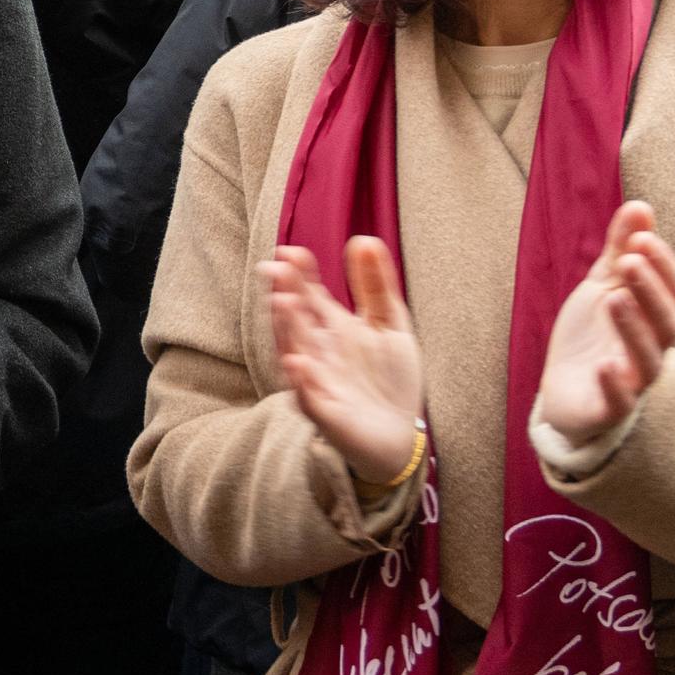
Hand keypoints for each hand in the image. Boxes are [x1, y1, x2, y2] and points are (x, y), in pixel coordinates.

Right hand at [258, 239, 425, 489]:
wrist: (399, 436)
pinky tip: (297, 363)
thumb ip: (376, 285)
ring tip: (282, 303)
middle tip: (276, 269)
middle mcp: (317, 352)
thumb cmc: (389, 379)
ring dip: (286, 330)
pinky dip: (301, 381)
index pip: (310, 295)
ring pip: (294, 352)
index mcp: (331, 328)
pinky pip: (307, 397)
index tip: (290, 251)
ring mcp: (317, 382)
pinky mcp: (325, 414)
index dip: (299, 274)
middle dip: (285, 295)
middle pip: (296, 320)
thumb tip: (364, 239)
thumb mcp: (390, 325)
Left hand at [534, 200, 674, 449]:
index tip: (641, 237)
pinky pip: (619, 403)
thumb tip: (640, 205)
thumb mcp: (604, 284)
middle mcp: (653, 350)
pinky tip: (603, 366)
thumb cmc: (594, 333)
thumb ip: (621, 248)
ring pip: (648, 360)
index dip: (663, 264)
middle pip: (668, 323)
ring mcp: (634, 382)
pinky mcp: (608, 410)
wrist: (566, 388)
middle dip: (651, 290)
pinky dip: (614, 386)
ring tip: (614, 297)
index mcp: (656, 317)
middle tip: (630, 259)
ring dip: (634, 328)